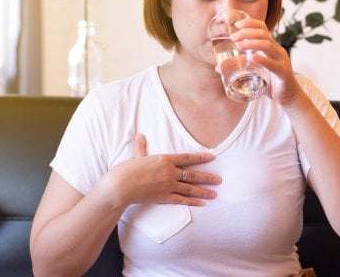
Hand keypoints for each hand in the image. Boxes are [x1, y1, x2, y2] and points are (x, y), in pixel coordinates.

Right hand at [102, 133, 220, 207]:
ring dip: (204, 191)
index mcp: (164, 159)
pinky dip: (193, 202)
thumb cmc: (126, 170)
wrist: (120, 186)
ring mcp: (168, 185)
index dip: (200, 157)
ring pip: (190, 188)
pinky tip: (202, 204)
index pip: (187, 157)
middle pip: (193, 174)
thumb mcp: (136, 155)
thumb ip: (141, 146)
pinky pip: (182, 200)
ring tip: (215, 193)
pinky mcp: (164, 197)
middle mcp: (170, 172)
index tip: (212, 157)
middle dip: (207, 177)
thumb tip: (140, 134)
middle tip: (219, 179)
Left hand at [230, 17, 303, 105]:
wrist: (290, 97)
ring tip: (239, 46)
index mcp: (271, 47)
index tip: (236, 24)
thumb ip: (238, 68)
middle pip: (263, 34)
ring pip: (267, 45)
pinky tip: (253, 59)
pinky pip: (273, 64)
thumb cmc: (271, 83)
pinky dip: (262, 60)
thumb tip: (218, 67)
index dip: (250, 23)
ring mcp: (282, 60)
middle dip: (247, 33)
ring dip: (252, 43)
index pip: (263, 28)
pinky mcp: (283, 72)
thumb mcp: (254, 73)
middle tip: (233, 37)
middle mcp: (277, 50)